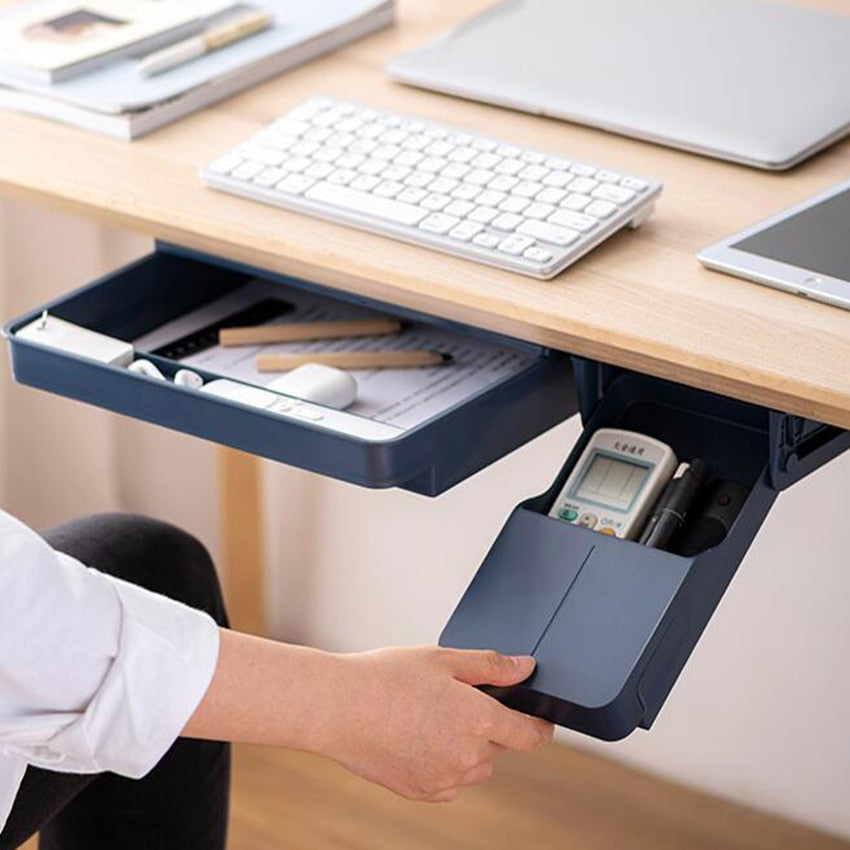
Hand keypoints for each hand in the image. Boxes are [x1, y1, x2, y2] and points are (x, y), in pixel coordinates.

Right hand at [313, 647, 552, 802]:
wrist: (336, 707)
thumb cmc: (385, 677)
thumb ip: (491, 666)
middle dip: (490, 725)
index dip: (539, 725)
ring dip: (468, 746)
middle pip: (499, 746)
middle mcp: (467, 756)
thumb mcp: (443, 659)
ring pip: (475, 766)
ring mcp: (444, 779)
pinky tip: (418, 736)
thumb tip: (525, 668)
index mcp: (479, 720)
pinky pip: (450, 781)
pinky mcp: (422, 792)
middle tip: (456, 699)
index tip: (538, 718)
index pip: (531, 735)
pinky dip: (445, 763)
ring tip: (431, 716)